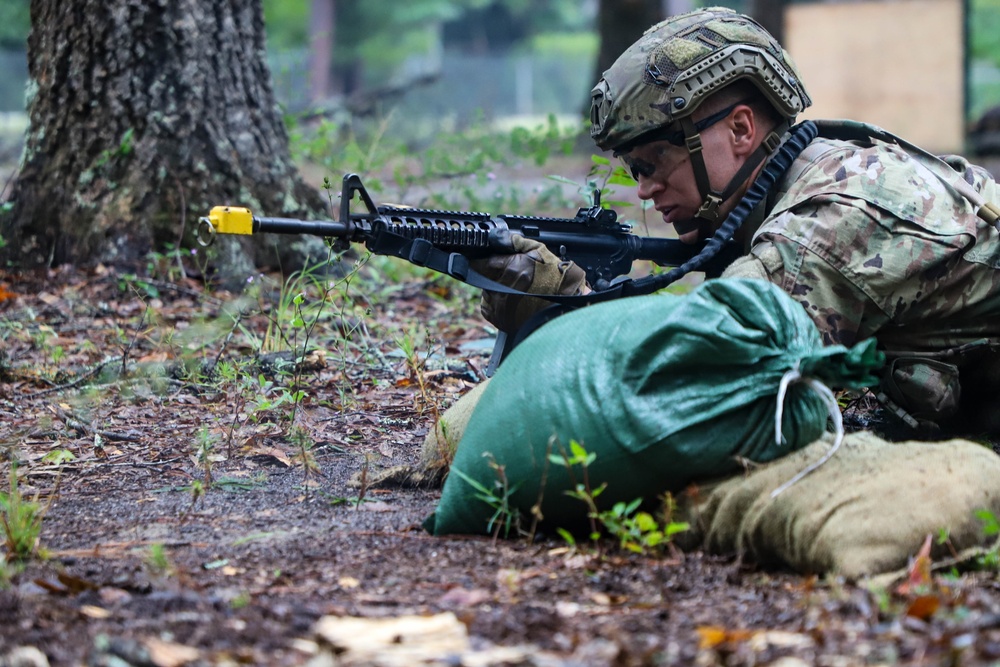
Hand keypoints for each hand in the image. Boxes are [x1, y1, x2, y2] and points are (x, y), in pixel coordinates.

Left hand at [470, 234, 586, 331]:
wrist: (563, 307)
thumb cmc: (553, 278)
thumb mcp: (538, 250)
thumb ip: (514, 241)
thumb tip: (495, 236)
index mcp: (510, 269)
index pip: (480, 262)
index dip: (481, 260)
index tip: (485, 260)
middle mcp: (501, 289)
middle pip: (483, 277)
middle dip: (492, 274)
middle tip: (509, 275)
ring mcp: (498, 307)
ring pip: (485, 292)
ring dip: (493, 288)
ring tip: (512, 289)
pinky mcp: (499, 319)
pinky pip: (488, 307)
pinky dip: (495, 303)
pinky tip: (510, 300)